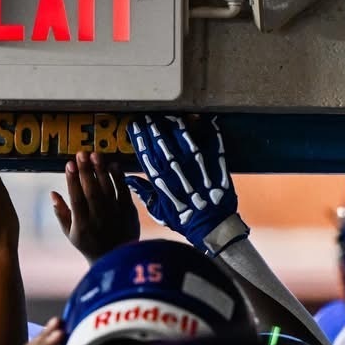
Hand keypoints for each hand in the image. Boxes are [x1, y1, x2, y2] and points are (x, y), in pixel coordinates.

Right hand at [51, 151, 139, 263]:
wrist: (117, 260)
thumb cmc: (89, 244)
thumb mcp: (70, 233)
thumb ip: (61, 213)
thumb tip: (52, 193)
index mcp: (82, 225)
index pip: (76, 199)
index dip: (72, 181)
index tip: (69, 164)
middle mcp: (99, 219)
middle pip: (92, 192)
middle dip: (86, 171)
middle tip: (81, 153)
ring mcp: (116, 216)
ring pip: (108, 189)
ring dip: (101, 171)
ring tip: (95, 154)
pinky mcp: (130, 213)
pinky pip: (124, 192)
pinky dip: (119, 178)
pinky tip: (113, 165)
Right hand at [125, 114, 247, 252]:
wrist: (212, 227)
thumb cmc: (184, 220)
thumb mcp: (159, 210)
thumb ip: (144, 193)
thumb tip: (129, 180)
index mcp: (162, 180)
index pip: (146, 153)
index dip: (139, 138)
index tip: (134, 126)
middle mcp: (178, 169)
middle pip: (162, 143)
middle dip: (153, 128)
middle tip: (148, 117)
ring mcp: (197, 165)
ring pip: (184, 139)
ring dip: (175, 125)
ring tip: (169, 116)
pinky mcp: (215, 164)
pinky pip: (212, 143)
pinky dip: (208, 131)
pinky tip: (202, 120)